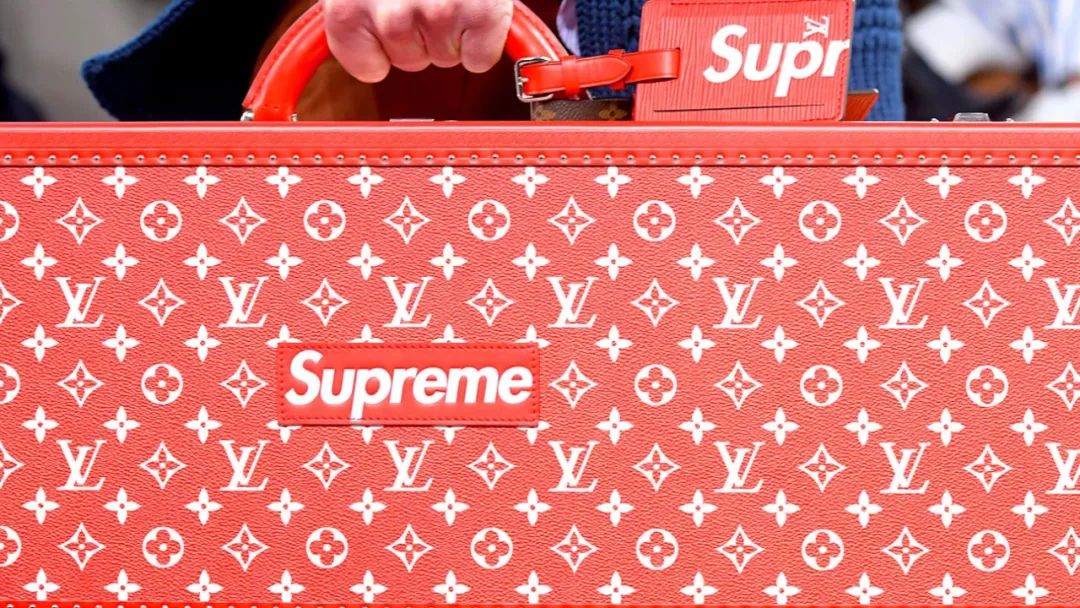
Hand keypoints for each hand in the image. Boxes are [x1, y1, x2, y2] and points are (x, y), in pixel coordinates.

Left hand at [323, 0, 513, 81]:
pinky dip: (483, 38)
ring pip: (445, 58)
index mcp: (348, 7)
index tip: (389, 15)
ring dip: (451, 31)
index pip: (366, 68)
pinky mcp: (481, 15)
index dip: (382, 45)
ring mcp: (438, 14)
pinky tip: (474, 5)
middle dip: (420, 34)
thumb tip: (364, 49)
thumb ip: (356, 7)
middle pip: (409, 62)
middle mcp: (390, 16)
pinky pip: (479, 57)